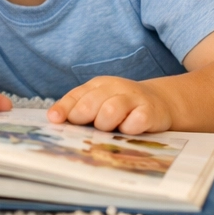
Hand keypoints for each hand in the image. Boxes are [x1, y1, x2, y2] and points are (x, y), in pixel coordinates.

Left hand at [47, 76, 172, 133]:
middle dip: (84, 118)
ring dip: (105, 125)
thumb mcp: (99, 102)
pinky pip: (135, 121)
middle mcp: (115, 88)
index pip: (77, 95)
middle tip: (88, 127)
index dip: (64, 108)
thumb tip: (53, 118)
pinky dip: (129, 128)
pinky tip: (128, 129)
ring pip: (110, 111)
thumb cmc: (122, 106)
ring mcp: (133, 98)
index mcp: (99, 85)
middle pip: (91, 103)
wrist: (160, 102)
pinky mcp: (150, 112)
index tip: (55, 120)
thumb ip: (77, 109)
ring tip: (110, 129)